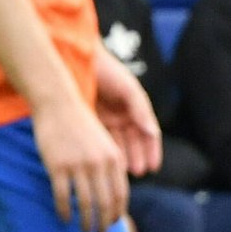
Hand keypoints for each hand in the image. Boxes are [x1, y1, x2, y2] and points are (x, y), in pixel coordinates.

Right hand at [31, 95, 127, 231]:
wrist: (58, 104)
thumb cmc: (79, 124)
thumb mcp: (103, 143)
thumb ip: (110, 164)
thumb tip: (111, 192)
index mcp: (114, 159)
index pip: (121, 195)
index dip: (116, 213)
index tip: (112, 224)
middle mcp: (99, 164)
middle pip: (105, 203)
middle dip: (103, 223)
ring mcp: (78, 165)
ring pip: (85, 202)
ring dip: (85, 221)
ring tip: (83, 230)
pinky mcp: (57, 166)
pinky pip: (62, 195)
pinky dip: (64, 211)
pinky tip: (64, 218)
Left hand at [94, 46, 161, 178]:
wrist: (77, 58)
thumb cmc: (107, 71)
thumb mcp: (128, 89)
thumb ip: (141, 109)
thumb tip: (152, 132)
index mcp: (135, 108)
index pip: (147, 135)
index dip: (151, 151)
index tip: (153, 167)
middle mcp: (122, 115)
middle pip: (132, 142)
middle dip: (136, 158)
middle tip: (137, 173)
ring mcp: (105, 118)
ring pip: (115, 143)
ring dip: (119, 158)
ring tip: (121, 172)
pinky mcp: (88, 120)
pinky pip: (98, 140)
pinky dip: (102, 151)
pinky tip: (104, 162)